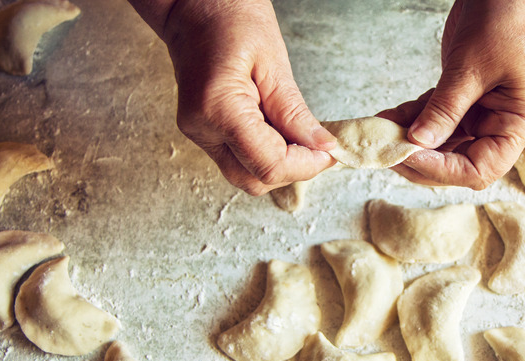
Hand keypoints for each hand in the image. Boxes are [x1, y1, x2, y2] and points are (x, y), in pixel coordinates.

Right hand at [131, 0, 336, 194]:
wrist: (195, 7)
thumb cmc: (231, 20)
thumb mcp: (274, 63)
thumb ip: (295, 113)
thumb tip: (322, 147)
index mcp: (218, 109)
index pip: (268, 164)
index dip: (305, 165)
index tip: (329, 152)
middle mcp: (201, 129)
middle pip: (255, 179)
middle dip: (293, 170)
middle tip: (319, 147)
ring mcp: (199, 134)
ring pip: (245, 176)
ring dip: (279, 166)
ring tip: (301, 138)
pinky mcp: (203, 133)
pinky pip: (239, 160)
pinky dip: (265, 155)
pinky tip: (281, 133)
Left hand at [379, 0, 524, 189]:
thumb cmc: (508, 19)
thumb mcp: (473, 67)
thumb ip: (446, 108)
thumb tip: (418, 143)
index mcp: (517, 125)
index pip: (478, 170)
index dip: (441, 169)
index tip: (409, 154)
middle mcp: (498, 126)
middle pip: (456, 162)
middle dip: (419, 159)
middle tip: (385, 150)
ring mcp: (478, 113)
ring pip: (439, 143)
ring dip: (408, 141)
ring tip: (379, 134)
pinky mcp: (460, 97)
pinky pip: (432, 118)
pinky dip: (409, 119)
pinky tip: (385, 118)